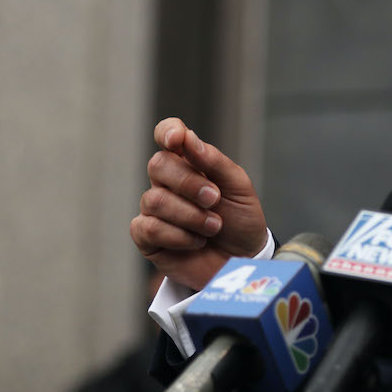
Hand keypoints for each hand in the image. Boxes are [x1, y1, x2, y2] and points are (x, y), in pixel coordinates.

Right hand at [130, 117, 268, 290]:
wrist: (243, 260)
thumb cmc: (241, 219)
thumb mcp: (238, 187)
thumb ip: (214, 162)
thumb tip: (187, 139)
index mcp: (191, 162)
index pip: (168, 134)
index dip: (167, 131)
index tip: (177, 139)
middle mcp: (168, 182)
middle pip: (158, 165)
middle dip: (189, 183)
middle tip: (214, 199)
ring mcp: (155, 209)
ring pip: (154, 199)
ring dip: (190, 215)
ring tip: (214, 226)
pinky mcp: (147, 237)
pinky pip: (148, 228)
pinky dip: (178, 236)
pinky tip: (196, 242)